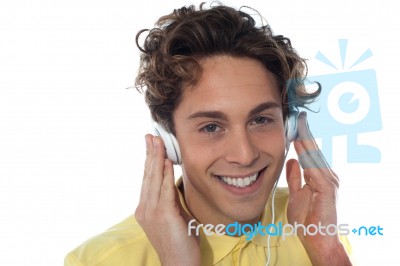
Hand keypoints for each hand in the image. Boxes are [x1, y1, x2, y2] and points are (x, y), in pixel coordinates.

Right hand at [135, 135, 199, 265]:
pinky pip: (165, 190)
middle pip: (148, 175)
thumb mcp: (175, 216)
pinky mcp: (164, 215)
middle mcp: (145, 208)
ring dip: (157, 158)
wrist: (179, 264)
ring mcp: (152, 212)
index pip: (147, 179)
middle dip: (150, 153)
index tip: (151, 145)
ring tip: (157, 142)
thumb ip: (171, 199)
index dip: (149, 161)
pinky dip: (166, 174)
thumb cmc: (180, 241)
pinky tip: (167, 161)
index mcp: (146, 208)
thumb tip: (173, 182)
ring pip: (154, 179)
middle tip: (151, 136)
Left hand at [286, 112, 351, 265]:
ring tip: (299, 125)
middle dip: (305, 134)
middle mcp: (326, 176)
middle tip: (298, 117)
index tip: (296, 124)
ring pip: (315, 157)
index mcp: (319, 177)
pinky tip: (302, 147)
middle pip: (314, 151)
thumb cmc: (308, 219)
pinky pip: (316, 170)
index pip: (310, 153)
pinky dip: (309, 158)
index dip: (302, 138)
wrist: (318, 239)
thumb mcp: (296, 194)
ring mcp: (329, 182)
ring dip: (307, 141)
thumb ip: (294, 178)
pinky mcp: (327, 189)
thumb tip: (291, 160)